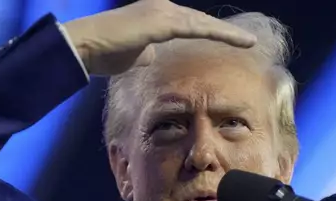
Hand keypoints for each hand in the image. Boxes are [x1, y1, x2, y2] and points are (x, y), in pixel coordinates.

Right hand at [63, 0, 255, 75]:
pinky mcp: (163, 22)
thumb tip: (153, 57)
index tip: (226, 40)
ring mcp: (163, 12)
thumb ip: (146, 52)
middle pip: (199, 21)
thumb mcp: (132, 54)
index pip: (188, 24)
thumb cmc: (104, 52)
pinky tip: (239, 41)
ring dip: (227, 34)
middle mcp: (162, 8)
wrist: (86, 46)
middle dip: (221, 32)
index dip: (207, 32)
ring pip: (202, 24)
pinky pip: (198, 29)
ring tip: (248, 42)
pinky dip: (220, 35)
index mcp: (155, 14)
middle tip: (246, 41)